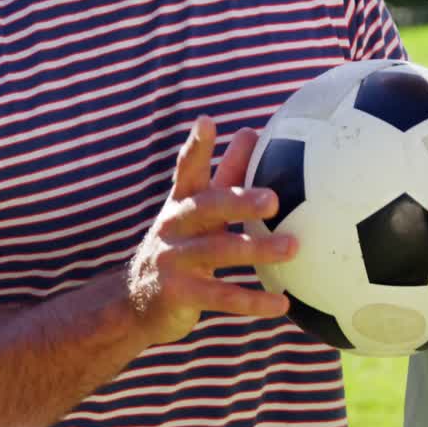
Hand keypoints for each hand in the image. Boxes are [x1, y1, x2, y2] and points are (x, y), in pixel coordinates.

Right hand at [127, 117, 297, 344]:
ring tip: (292, 248)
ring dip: (256, 250)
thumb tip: (251, 131)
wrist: (135, 302)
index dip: (196, 146)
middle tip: (273, 200)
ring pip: (217, 251)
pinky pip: (221, 297)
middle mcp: (173, 226)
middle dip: (239, 201)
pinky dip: (252, 301)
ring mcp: (173, 260)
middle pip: (206, 208)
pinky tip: (282, 304)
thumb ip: (224, 175)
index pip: (186, 169)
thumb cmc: (181, 245)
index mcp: (181, 202)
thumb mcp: (197, 210)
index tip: (207, 122)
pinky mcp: (178, 294)